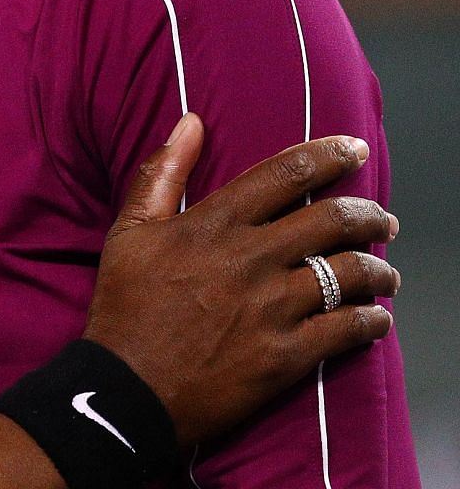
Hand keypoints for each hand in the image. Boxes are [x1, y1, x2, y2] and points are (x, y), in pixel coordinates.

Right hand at [85, 113, 398, 448]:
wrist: (127, 388)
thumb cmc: (125, 306)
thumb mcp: (128, 231)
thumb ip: (161, 173)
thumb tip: (190, 122)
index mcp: (213, 224)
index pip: (285, 175)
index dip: (328, 156)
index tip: (355, 149)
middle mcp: (250, 259)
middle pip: (333, 220)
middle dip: (369, 214)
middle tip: (381, 219)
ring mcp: (273, 308)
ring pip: (350, 273)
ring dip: (379, 269)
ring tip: (385, 272)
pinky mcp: (288, 354)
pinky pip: (350, 329)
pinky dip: (372, 320)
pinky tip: (375, 317)